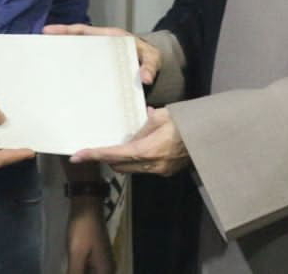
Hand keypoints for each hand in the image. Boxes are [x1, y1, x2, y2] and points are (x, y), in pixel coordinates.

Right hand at [43, 23, 160, 86]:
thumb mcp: (153, 59)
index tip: (47, 31)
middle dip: (57, 41)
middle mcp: (100, 46)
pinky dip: (71, 70)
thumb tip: (144, 78)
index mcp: (109, 38)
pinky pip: (83, 67)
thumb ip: (150, 66)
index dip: (66, 30)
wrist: (154, 68)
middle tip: (39, 46)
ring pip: (77, 54)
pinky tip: (61, 80)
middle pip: (75, 41)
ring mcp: (98, 58)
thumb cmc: (151, 58)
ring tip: (43, 61)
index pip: (83, 31)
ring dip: (62, 55)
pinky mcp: (99, 70)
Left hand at [66, 196, 114, 273]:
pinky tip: (71, 267)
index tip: (73, 270)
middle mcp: (108, 269)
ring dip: (79, 271)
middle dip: (79, 273)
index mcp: (106, 271)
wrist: (87, 205)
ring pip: (91, 273)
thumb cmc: (83, 229)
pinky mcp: (96, 255)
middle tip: (70, 267)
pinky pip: (89, 270)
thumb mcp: (77, 254)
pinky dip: (80, 270)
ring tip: (69, 266)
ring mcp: (102, 262)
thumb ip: (75, 273)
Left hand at [70, 107, 189, 175]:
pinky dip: (135, 159)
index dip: (94, 155)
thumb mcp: (160, 117)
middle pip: (119, 165)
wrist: (211, 137)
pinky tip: (139, 145)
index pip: (114, 154)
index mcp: (147, 150)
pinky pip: (143, 168)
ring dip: (121, 159)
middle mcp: (152, 165)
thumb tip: (134, 128)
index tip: (77, 155)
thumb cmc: (185, 121)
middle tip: (94, 148)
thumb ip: (143, 125)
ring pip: (130, 168)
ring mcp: (160, 170)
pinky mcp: (166, 171)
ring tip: (118, 144)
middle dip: (105, 158)